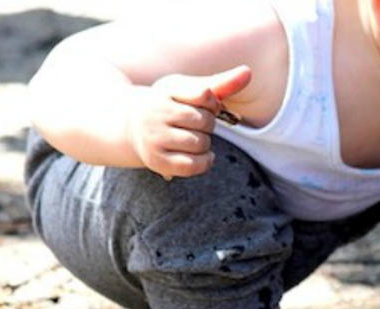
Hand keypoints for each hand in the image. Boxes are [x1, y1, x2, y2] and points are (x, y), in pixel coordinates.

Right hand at [126, 65, 250, 180]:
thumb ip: (220, 83)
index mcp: (164, 92)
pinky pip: (193, 165)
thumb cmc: (169, 105)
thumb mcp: (189, 89)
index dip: (212, 102)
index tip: (204, 104)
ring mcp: (154, 138)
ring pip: (201, 143)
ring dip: (206, 143)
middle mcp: (155, 114)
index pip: (204, 94)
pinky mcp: (156, 161)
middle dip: (208, 123)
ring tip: (194, 137)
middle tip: (196, 123)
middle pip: (205, 121)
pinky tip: (203, 155)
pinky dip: (205, 161)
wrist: (131, 127)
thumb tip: (248, 72)